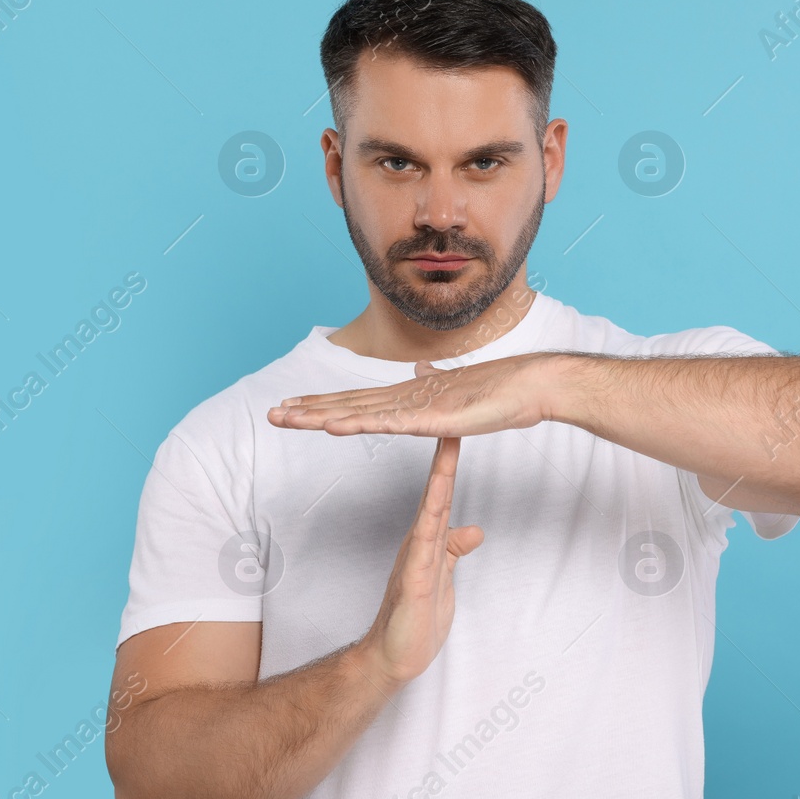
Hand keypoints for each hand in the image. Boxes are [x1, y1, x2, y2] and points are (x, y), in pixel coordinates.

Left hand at [267, 355, 552, 437]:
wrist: (528, 386)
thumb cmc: (499, 391)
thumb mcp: (456, 391)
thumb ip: (434, 383)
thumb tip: (420, 371)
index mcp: (409, 395)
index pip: (357, 401)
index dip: (324, 403)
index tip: (294, 406)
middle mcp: (404, 397)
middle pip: (347, 405)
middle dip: (309, 409)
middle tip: (272, 414)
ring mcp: (415, 406)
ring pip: (358, 414)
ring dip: (320, 416)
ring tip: (287, 418)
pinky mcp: (430, 418)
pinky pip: (386, 425)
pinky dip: (357, 425)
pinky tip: (332, 427)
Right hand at [356, 435, 484, 689]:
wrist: (394, 655)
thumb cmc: (417, 617)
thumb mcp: (444, 576)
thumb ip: (455, 549)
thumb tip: (475, 528)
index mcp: (427, 539)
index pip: (440, 494)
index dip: (448, 463)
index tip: (456, 430)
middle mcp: (418, 542)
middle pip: (434, 493)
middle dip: (443, 458)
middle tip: (450, 421)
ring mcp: (416, 560)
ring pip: (429, 513)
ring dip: (438, 481)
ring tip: (446, 450)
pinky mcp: (416, 582)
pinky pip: (425, 549)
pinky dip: (430, 526)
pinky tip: (436, 509)